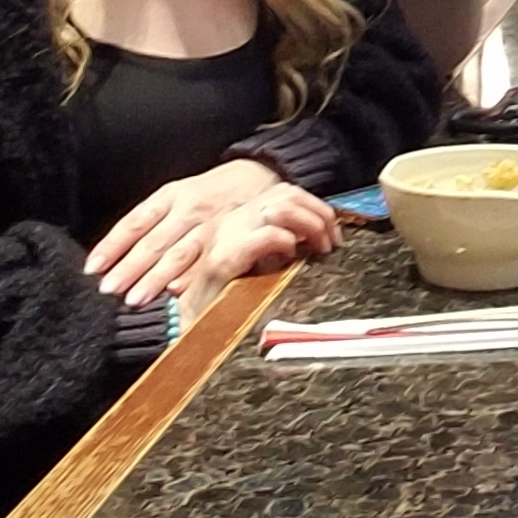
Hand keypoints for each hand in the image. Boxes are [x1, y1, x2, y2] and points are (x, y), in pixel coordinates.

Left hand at [87, 158, 283, 304]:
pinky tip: (178, 293)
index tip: (93, 268)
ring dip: (156, 277)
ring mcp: (212, 224)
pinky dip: (193, 278)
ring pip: (180, 253)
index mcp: (169, 196)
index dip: (112, 245)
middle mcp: (189, 209)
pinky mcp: (234, 238)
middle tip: (109, 289)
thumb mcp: (179, 196)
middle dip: (129, 267)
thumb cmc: (210, 194)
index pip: (134, 222)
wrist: (262, 175)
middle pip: (154, 241)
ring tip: (136, 298)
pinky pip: (210, 260)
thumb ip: (152, 222)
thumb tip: (117, 257)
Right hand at [170, 187, 341, 326]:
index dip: (315, 206)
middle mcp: (231, 220)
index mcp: (239, 218)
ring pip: (280, 208)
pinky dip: (285, 240)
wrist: (185, 325)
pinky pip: (265, 235)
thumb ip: (277, 243)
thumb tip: (316, 237)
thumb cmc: (223, 299)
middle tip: (332, 242)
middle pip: (287, 193)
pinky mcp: (222, 259)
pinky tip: (291, 254)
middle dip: (319, 214)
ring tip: (318, 247)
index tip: (332, 231)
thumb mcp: (256, 263)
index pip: (284, 191)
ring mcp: (225, 237)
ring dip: (310, 224)